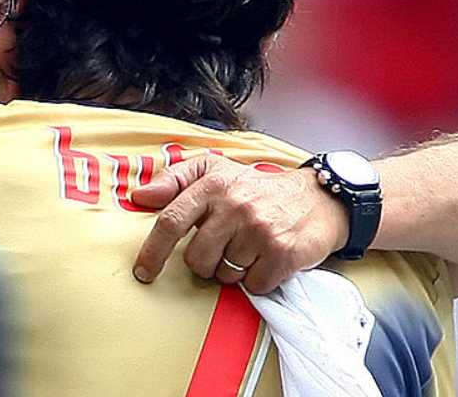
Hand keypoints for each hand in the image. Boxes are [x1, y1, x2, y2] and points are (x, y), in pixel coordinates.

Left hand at [130, 155, 347, 293]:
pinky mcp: (283, 253)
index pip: (172, 220)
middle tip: (224, 247)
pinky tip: (266, 259)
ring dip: (233, 270)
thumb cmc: (256, 189)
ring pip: (224, 275)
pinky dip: (257, 280)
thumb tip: (140, 195)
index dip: (153, 251)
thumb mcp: (215, 172)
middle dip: (205, 262)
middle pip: (196, 258)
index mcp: (213, 185)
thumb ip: (174, 180)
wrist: (318, 199)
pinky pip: (252, 285)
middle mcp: (236, 205)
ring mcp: (260, 230)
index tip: (144, 271)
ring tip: (249, 248)